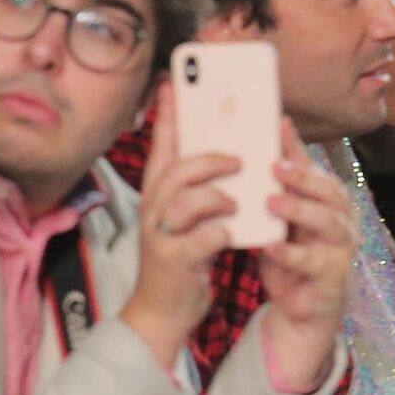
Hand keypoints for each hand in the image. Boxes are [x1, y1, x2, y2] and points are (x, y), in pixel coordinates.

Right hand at [122, 83, 237, 367]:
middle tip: (240, 159)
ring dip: (217, 195)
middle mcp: (155, 209)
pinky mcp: (175, 261)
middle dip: (210, 158)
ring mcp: (161, 235)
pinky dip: (222, 232)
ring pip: (186, 200)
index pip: (162, 147)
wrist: (165, 310)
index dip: (169, 115)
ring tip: (238, 201)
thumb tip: (233, 150)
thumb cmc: (185, 255)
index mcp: (159, 193)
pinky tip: (235, 233)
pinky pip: (201, 237)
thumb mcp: (190, 216)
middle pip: (176, 169)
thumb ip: (203, 185)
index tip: (175, 84)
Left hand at [260, 118, 356, 392]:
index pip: (316, 169)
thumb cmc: (292, 253)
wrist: (301, 308)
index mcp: (330, 200)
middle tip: (272, 168)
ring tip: (271, 203)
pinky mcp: (334, 276)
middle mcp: (343, 220)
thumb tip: (275, 129)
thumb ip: (282, 180)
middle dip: (302, 178)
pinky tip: (270, 246)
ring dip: (299, 210)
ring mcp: (342, 248)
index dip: (298, 149)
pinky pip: (315, 261)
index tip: (278, 126)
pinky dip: (293, 253)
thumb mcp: (284, 215)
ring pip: (328, 223)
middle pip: (330, 191)